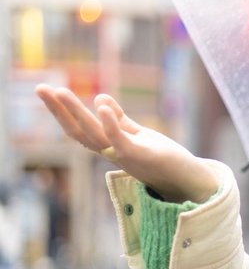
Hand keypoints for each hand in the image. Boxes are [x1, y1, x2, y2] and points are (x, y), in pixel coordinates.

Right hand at [35, 86, 218, 203]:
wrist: (189, 180)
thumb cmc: (164, 158)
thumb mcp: (139, 135)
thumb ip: (121, 120)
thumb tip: (101, 98)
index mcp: (110, 147)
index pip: (80, 129)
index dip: (62, 112)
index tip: (47, 92)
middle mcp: (112, 153)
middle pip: (79, 132)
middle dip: (58, 111)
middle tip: (39, 88)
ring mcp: (125, 156)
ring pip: (94, 135)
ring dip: (76, 113)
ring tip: (60, 91)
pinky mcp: (142, 156)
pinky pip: (121, 141)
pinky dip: (111, 124)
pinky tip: (101, 104)